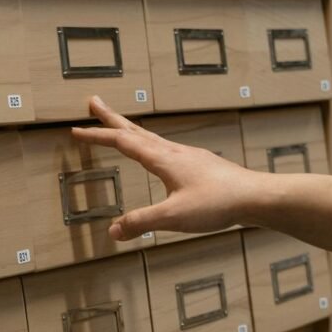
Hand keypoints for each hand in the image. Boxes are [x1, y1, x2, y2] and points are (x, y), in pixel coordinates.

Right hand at [71, 97, 259, 240]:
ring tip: (120, 127)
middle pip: (135, 130)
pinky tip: (157, 155)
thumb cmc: (217, 204)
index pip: (122, 142)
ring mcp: (188, 156)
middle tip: (93, 101)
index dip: (97, 135)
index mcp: (162, 159)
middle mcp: (173, 152)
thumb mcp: (174, 216)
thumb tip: (113, 231)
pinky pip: (166, 148)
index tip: (76, 130)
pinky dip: (150, 144)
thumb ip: (142, 222)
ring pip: (151, 137)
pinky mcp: (199, 165)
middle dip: (111, 118)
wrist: (256, 196)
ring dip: (130, 129)